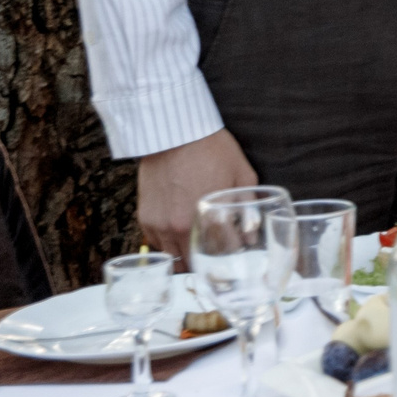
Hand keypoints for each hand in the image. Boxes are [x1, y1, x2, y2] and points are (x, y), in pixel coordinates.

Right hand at [137, 128, 255, 260]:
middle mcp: (180, 227)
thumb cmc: (212, 150)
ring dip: (185, 254)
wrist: (175, 134)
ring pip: (172, 256)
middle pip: (193, 262)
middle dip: (207, 261)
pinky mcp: (145, 217)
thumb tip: (251, 232)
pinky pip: (156, 242)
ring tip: (197, 245)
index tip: (239, 249)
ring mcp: (159, 224)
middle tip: (216, 253)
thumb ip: (248, 206)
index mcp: (208, 218)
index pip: (224, 253)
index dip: (235, 253)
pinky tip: (179, 232)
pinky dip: (168, 243)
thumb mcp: (241, 174)